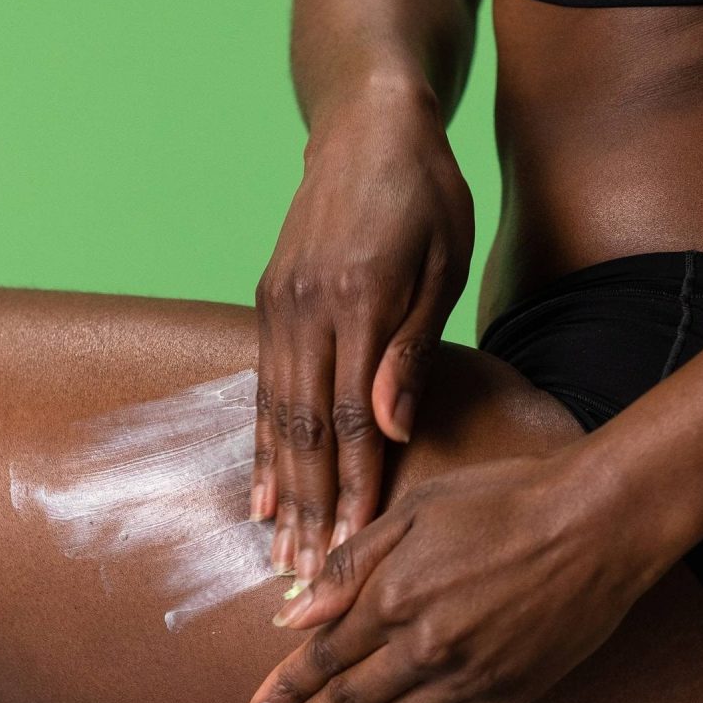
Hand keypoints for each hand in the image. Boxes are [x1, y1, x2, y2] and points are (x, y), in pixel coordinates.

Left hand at [242, 447, 678, 702]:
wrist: (599, 523)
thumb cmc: (506, 500)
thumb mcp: (416, 509)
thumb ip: (352, 564)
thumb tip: (294, 614)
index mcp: (395, 595)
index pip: (322, 656)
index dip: (283, 692)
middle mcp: (424, 644)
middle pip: (345, 702)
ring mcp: (466, 674)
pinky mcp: (505, 693)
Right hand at [254, 84, 473, 586]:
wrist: (366, 122)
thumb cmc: (426, 192)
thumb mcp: (441, 263)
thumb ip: (411, 348)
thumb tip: (391, 427)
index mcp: (359, 302)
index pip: (356, 417)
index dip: (358, 487)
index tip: (358, 547)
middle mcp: (307, 310)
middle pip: (307, 430)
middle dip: (311, 511)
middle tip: (311, 580)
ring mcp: (280, 308)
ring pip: (277, 417)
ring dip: (282, 491)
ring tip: (282, 554)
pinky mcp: (269, 304)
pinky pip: (262, 390)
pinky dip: (261, 447)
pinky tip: (261, 494)